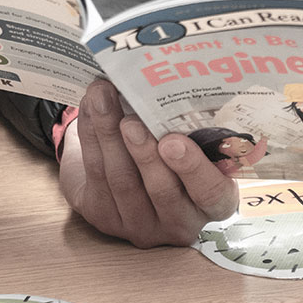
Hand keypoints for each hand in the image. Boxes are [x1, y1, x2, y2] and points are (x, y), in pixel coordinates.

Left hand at [59, 79, 237, 247]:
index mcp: (212, 200)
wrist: (129, 170)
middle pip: (162, 190)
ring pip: (122, 180)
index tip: (173, 141)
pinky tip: (90, 106)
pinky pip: (96, 175)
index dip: (193, 169)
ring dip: (108, 135)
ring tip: (102, 99)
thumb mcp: (192, 139)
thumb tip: (169, 78)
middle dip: (143, 153)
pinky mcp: (105, 217)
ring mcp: (141, 225)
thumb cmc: (172, 145)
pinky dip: (90, 135)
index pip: (211, 193)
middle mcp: (180, 220)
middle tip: (131, 121)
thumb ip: (189, 123)